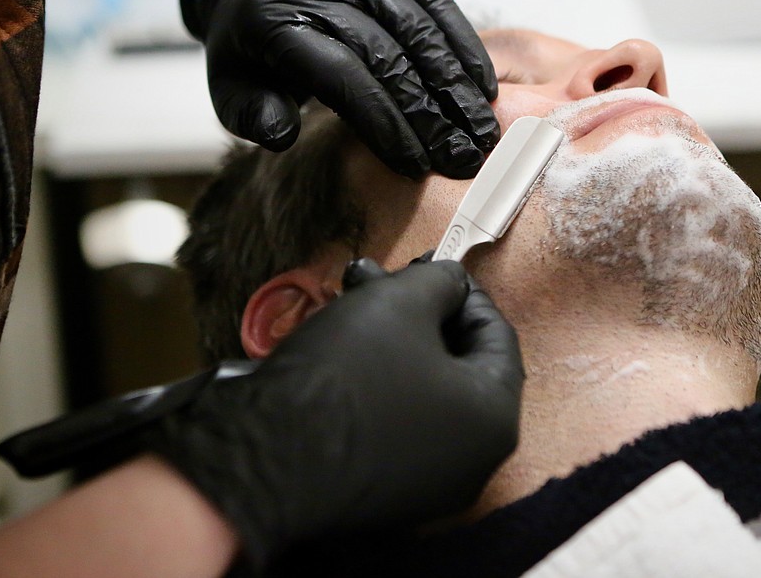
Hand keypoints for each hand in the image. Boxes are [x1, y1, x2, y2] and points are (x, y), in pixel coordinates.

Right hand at [148, 259, 522, 568]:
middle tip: (383, 279)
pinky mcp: (379, 493)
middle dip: (418, 312)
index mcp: (493, 420)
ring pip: (418, 391)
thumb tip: (450, 283)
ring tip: (350, 300)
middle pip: (455, 365)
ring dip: (389, 340)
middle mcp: (470, 462)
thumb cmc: (344, 379)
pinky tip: (339, 347)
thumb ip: (441, 283)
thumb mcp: (401, 303)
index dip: (464, 292)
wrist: (262, 457)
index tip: (435, 267)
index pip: (498, 337)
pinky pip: (391, 424)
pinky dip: (373, 382)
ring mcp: (425, 484)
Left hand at [180, 0, 499, 177]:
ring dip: (455, 83)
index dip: (384, 122)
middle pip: (388, 54)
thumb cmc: (252, 45)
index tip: (415, 163)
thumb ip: (252, 116)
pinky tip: (482, 83)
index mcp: (275, 20)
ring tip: (479, 127)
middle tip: (461, 155)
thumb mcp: (228, 86)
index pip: (342, 75)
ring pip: (419, 27)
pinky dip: (462, 43)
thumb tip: (281, 135)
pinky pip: (435, 0)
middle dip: (430, 112)